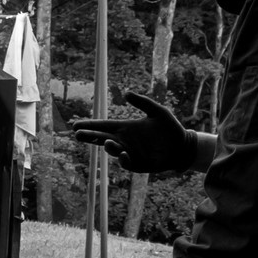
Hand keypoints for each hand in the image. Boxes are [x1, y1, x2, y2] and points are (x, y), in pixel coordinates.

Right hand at [72, 92, 194, 173]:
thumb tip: (126, 93)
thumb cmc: (170, 128)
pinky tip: (123, 153)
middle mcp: (124, 141)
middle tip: (78, 134)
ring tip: (107, 142)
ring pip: (114, 151)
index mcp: (125, 128)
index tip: (75, 125)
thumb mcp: (158, 111)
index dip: (90, 126)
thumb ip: (143, 102)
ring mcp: (130, 153)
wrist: (182, 146)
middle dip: (90, 137)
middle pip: (102, 139)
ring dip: (109, 147)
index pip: (103, 126)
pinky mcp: (138, 165)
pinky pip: (128, 163)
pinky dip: (124, 159)